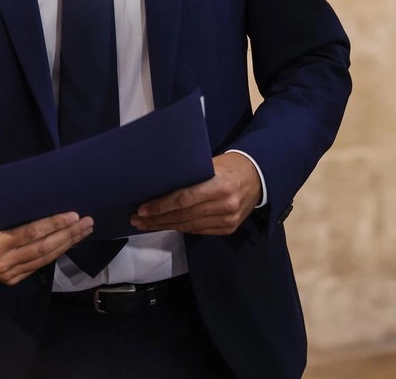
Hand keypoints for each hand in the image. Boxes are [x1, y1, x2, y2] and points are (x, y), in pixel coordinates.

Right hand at [0, 206, 92, 285]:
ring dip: (67, 245)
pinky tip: (67, 243)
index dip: (55, 224)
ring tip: (83, 232)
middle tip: (87, 223)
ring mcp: (7, 274)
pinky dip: (53, 254)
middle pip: (44, 248)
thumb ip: (16, 213)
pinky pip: (37, 266)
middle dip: (69, 235)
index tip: (74, 215)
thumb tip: (48, 203)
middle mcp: (3, 261)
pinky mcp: (10, 280)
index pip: (33, 233)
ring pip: (44, 259)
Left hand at [130, 152, 261, 235]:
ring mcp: (228, 220)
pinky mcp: (228, 229)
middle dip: (157, 219)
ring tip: (146, 225)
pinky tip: (167, 225)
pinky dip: (181, 228)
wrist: (259, 177)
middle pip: (184, 215)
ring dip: (165, 226)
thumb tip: (160, 184)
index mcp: (221, 185)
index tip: (142, 210)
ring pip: (189, 226)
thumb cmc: (230, 165)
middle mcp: (226, 205)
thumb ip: (191, 175)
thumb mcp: (212, 163)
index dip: (161, 206)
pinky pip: (199, 230)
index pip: (184, 199)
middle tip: (137, 220)